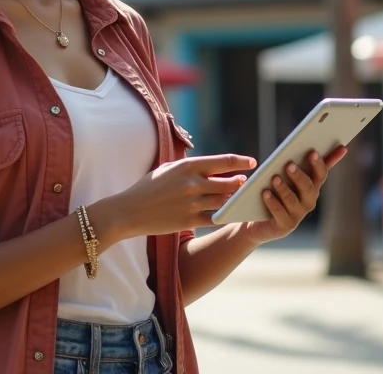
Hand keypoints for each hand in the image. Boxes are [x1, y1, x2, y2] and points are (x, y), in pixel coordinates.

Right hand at [92, 154, 255, 244]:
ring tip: (239, 198)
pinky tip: (229, 214)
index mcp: (187, 166)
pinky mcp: (189, 221)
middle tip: (246, 183)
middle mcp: (192, 183)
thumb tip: (212, 167)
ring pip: (224, 201)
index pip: (223, 161)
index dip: (241, 162)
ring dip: (233, 199)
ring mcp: (192, 203)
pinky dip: (224, 216)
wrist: (129, 211)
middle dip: (240, 183)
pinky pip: (215, 218)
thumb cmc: (148, 187)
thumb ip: (190, 167)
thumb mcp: (168, 169)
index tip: (252, 163)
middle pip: (229, 182)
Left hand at [236, 147, 346, 246]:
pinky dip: (272, 202)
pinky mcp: (285, 225)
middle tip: (289, 165)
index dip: (321, 162)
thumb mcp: (283, 175)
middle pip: (309, 186)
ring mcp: (297, 214)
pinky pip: (280, 212)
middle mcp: (308, 201)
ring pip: (293, 200)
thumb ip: (294, 162)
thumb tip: (303, 144)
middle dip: (299, 175)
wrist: (257, 221)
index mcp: (311, 186)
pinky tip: (265, 193)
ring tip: (274, 178)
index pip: (321, 172)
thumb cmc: (273, 192)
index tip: (314, 152)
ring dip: (283, 188)